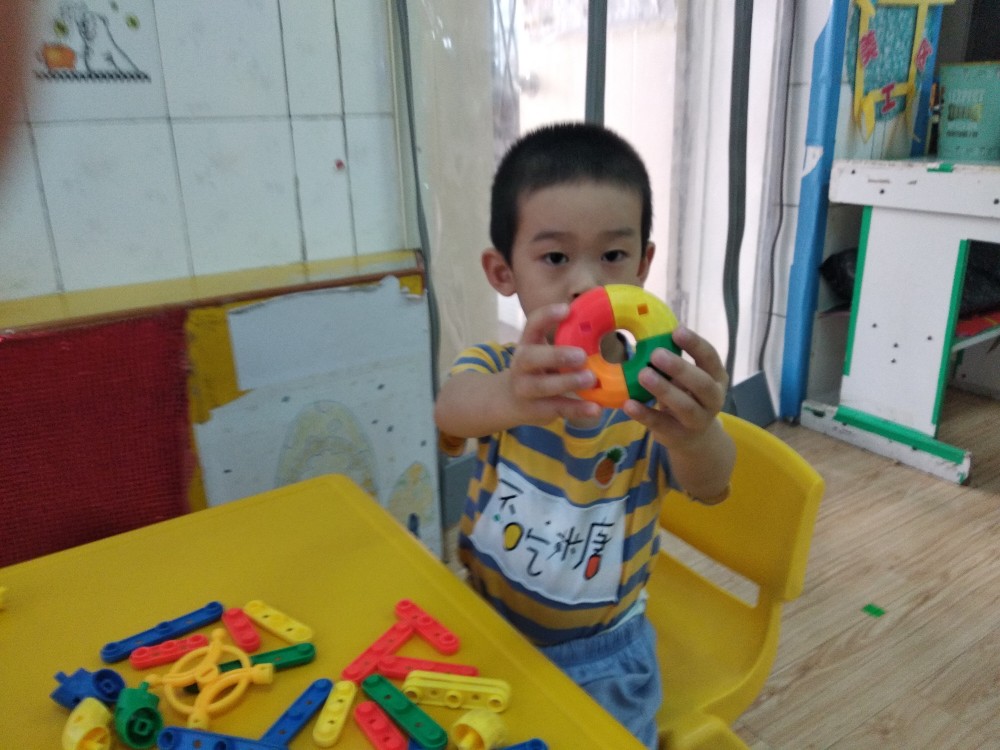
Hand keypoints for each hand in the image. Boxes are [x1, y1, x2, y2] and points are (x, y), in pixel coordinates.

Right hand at [503, 303, 602, 425]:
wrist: (511, 401)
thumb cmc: (538, 369)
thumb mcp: (543, 352)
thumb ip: (564, 342)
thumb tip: (605, 326)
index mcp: (527, 344)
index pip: (532, 325)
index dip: (547, 316)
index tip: (567, 309)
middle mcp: (521, 365)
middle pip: (531, 357)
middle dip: (556, 355)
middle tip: (582, 355)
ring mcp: (526, 388)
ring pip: (543, 386)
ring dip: (568, 382)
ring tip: (591, 379)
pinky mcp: (536, 409)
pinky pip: (558, 409)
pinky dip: (577, 409)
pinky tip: (596, 408)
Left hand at [622, 325, 728, 449]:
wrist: (694, 438)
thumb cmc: (687, 396)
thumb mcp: (688, 378)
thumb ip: (674, 360)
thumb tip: (648, 329)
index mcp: (717, 378)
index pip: (710, 358)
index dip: (695, 344)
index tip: (677, 331)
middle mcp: (713, 400)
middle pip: (702, 383)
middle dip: (680, 368)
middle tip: (656, 354)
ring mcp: (698, 421)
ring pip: (684, 406)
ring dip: (663, 389)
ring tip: (643, 374)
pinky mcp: (678, 435)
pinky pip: (660, 424)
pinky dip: (644, 414)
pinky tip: (628, 404)